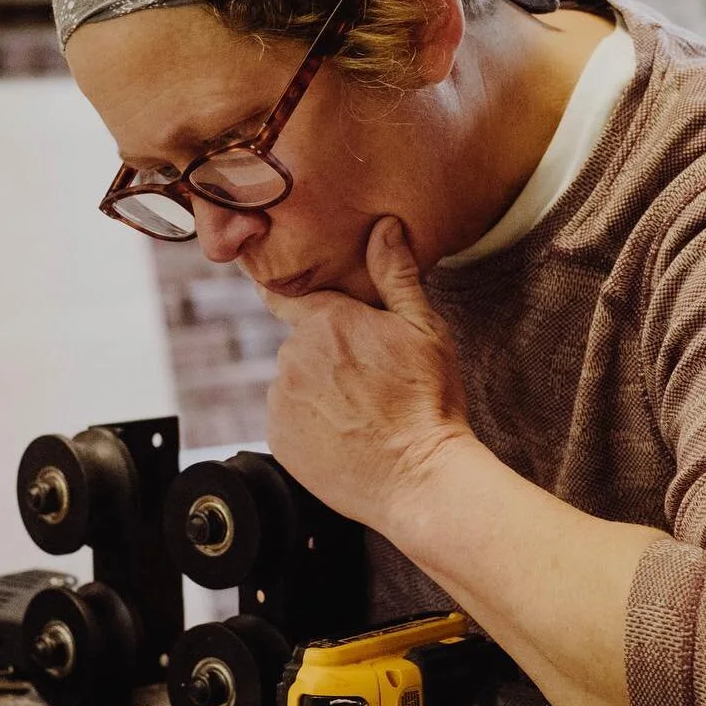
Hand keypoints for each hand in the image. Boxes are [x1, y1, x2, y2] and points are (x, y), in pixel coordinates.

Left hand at [261, 216, 471, 531]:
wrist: (421, 478)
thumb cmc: (429, 402)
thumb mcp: (424, 328)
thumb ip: (395, 275)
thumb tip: (383, 227)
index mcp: (325, 321)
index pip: (288, 295)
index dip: (304, 302)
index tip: (308, 309)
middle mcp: (292, 355)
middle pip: (300, 343)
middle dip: (326, 352)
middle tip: (367, 378)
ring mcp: (281, 399)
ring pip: (292, 381)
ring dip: (315, 389)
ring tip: (359, 410)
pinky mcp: (277, 438)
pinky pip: (287, 418)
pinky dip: (308, 423)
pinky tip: (343, 433)